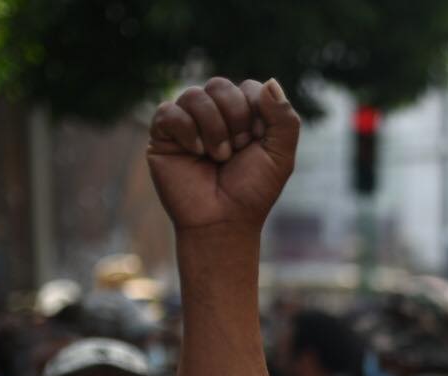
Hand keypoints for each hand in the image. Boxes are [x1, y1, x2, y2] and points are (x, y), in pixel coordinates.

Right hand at [148, 77, 300, 233]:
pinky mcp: (163, 134)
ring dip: (213, 128)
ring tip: (218, 157)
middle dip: (234, 118)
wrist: (223, 221)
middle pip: (220, 85)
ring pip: (193, 95)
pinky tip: (196, 153)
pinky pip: (168, 111)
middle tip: (237, 150)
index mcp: (243, 115)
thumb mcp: (280, 156)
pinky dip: (186, 130)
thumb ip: (284, 118)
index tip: (256, 144)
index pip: (249, 88)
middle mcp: (214, 114)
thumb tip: (271, 81)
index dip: (255, 113)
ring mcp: (187, 122)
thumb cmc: (251, 192)